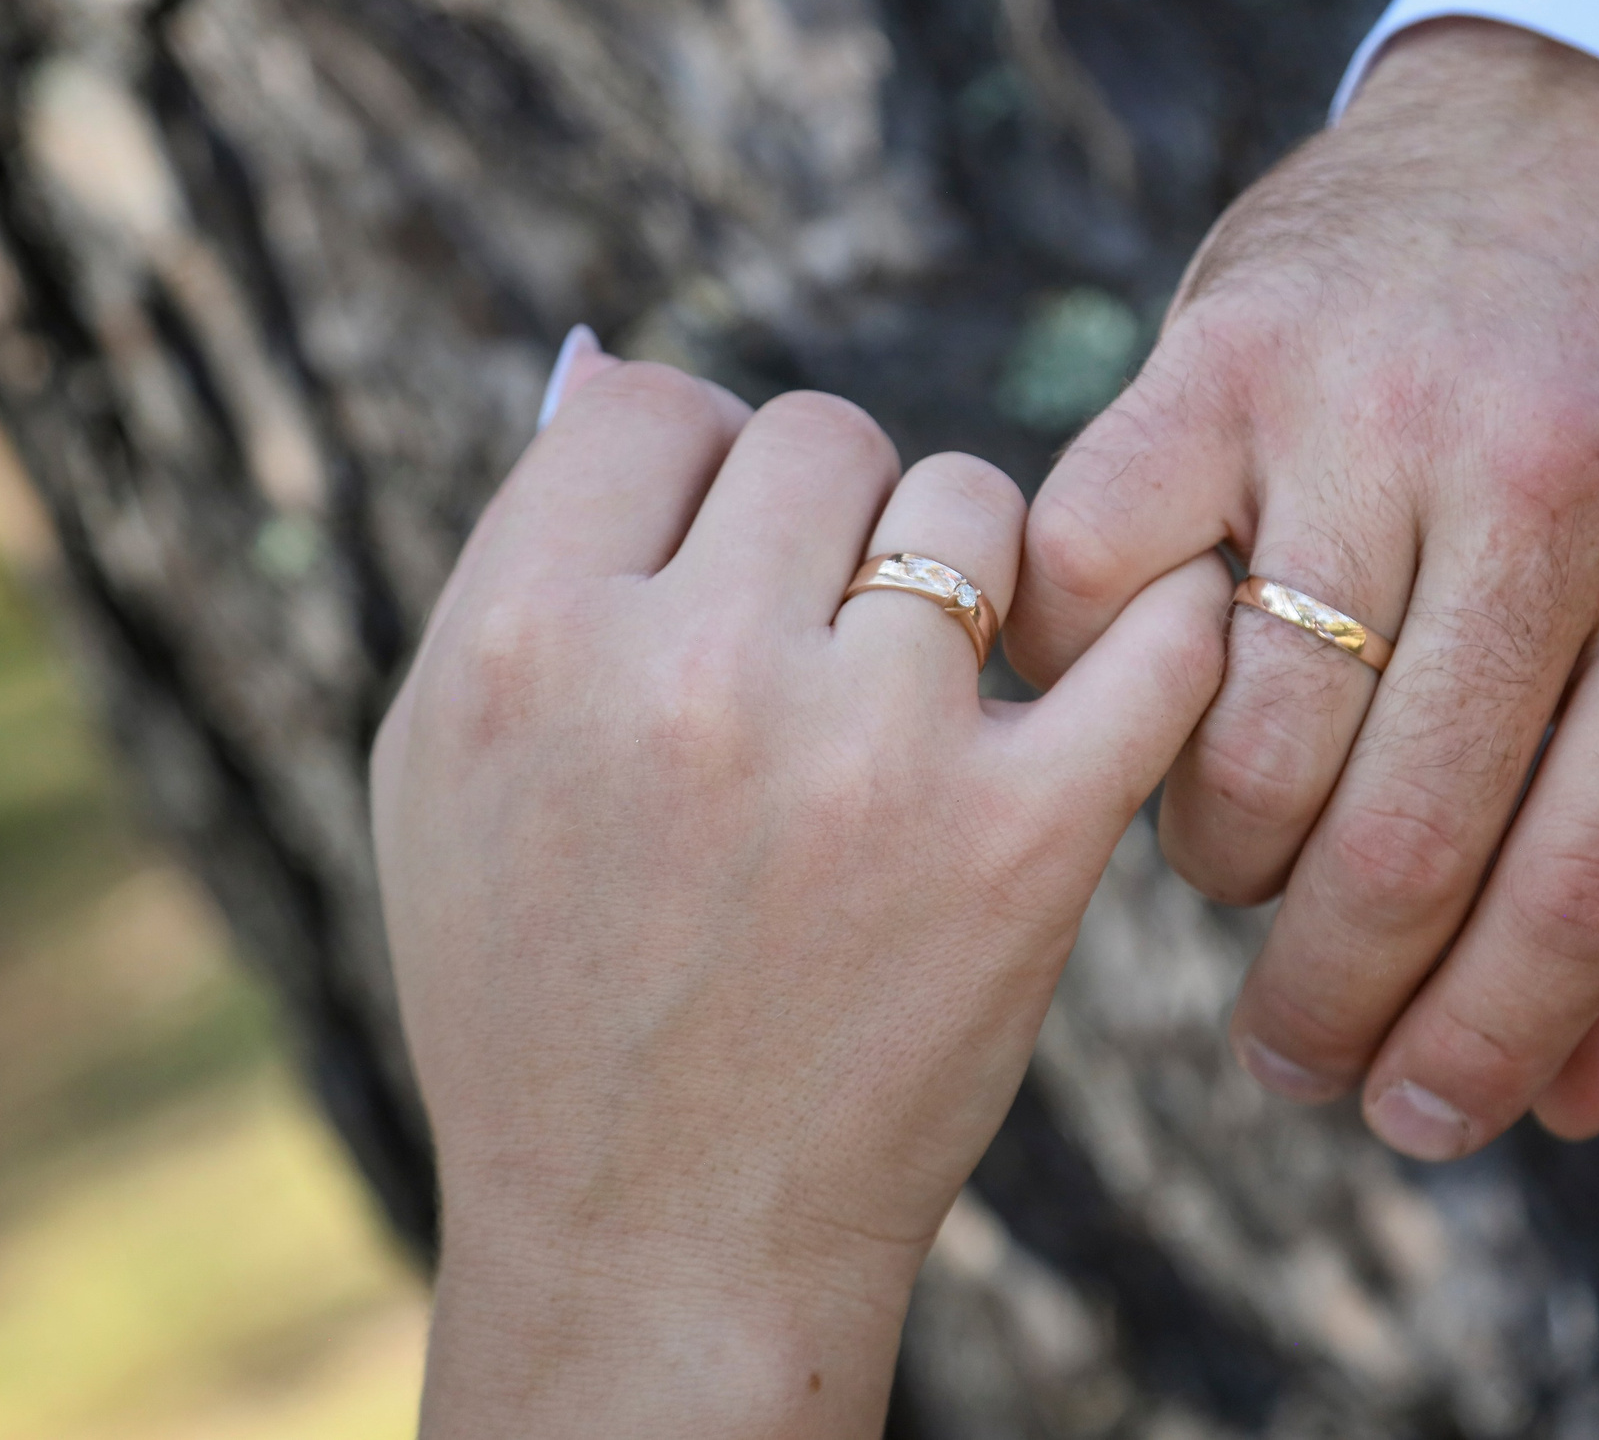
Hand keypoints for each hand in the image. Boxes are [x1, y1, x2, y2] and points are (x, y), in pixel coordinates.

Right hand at [372, 339, 1226, 1437]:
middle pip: (822, 432)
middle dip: (828, 514)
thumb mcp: (437, 773)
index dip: (694, 470)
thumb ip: (515, 562)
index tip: (716, 555)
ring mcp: (870, 757)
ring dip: (961, 572)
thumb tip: (616, 362)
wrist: (661, 1236)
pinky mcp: (1025, 842)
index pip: (658, 408)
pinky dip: (1162, 617)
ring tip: (926, 681)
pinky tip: (1133, 640)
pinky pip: (1152, 635)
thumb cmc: (532, 996)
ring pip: (975, 506)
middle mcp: (691, 676)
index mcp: (523, 642)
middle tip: (821, 622)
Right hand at [1007, 18, 1598, 1159]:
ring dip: (1225, 858)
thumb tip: (1569, 1102)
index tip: (1412, 1123)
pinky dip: (1100, 678)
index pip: (1580, 881)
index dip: (1484, 1042)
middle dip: (1330, 1003)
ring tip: (1250, 858)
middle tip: (1292, 1061)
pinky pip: (1100, 586)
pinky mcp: (1220, 353)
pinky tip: (1153, 703)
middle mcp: (1547, 481)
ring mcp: (1370, 407)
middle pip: (1400, 839)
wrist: (1589, 138)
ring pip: (1242, 740)